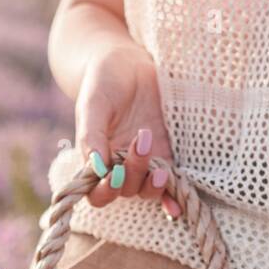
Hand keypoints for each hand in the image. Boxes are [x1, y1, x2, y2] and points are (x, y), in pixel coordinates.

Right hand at [75, 44, 180, 216]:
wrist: (128, 61)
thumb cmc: (104, 80)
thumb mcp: (93, 103)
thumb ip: (92, 135)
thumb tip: (96, 168)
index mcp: (97, 159)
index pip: (96, 193)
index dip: (104, 191)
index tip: (113, 174)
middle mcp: (119, 166)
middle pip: (125, 190)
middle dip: (133, 173)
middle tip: (140, 140)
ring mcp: (144, 162)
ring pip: (146, 189)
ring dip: (153, 185)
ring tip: (160, 169)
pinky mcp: (166, 153)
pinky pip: (170, 182)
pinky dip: (173, 196)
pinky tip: (176, 207)